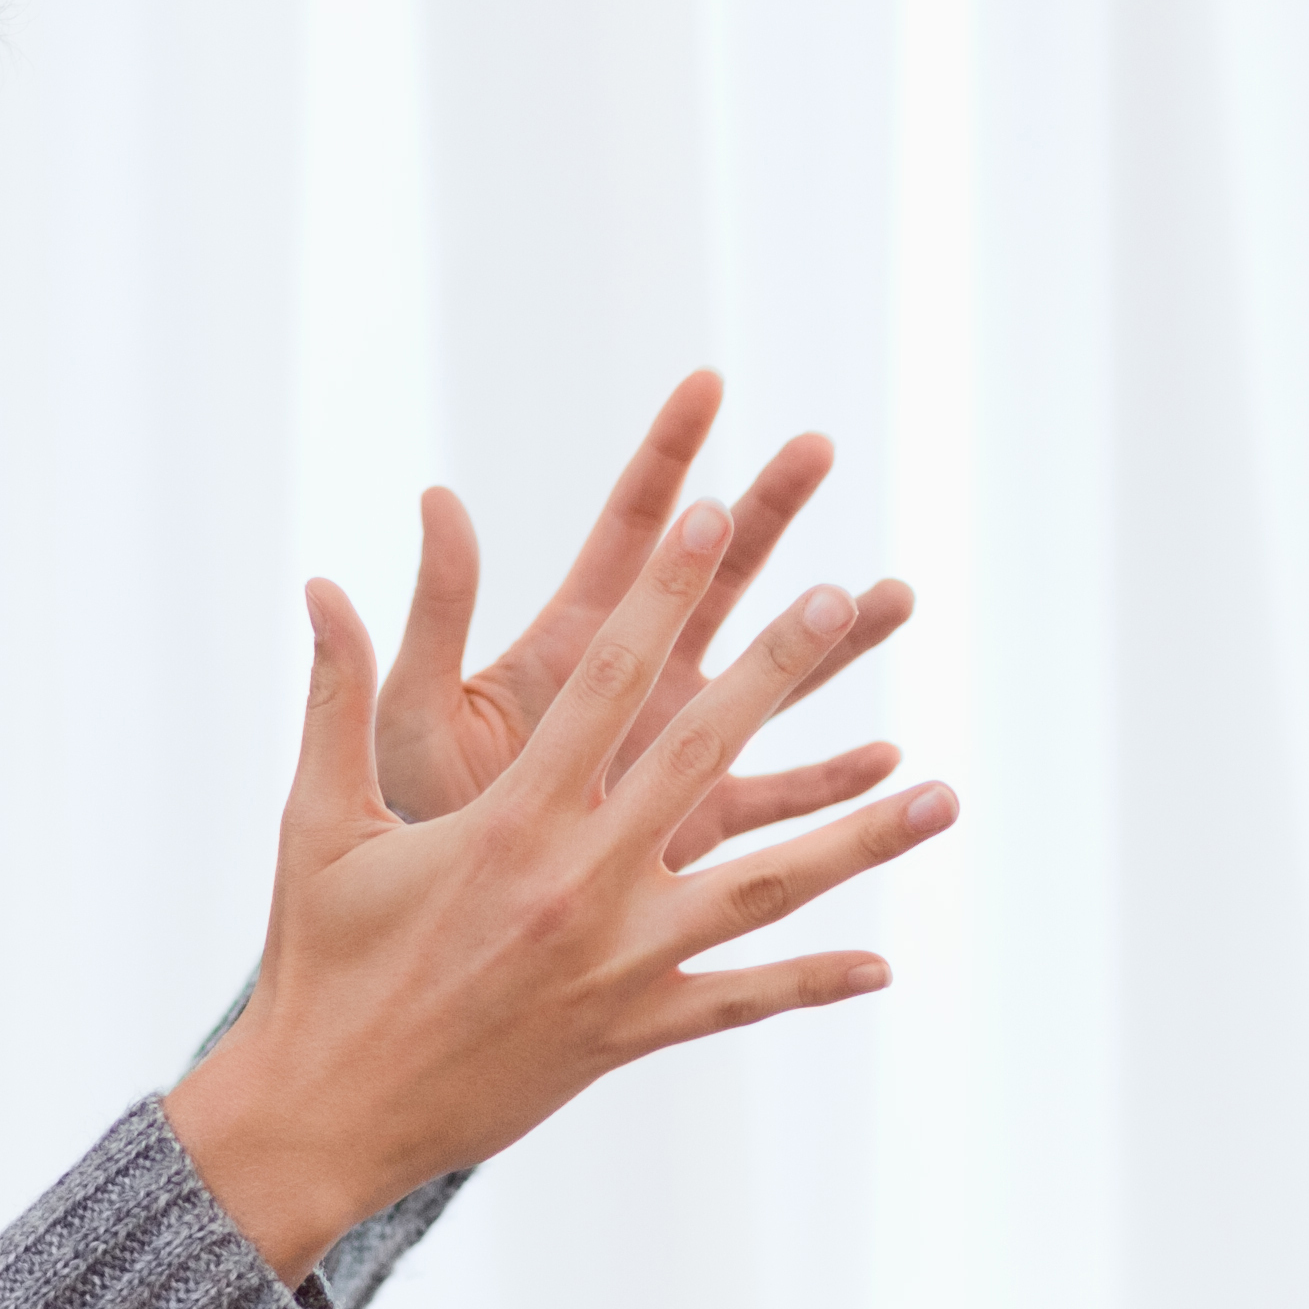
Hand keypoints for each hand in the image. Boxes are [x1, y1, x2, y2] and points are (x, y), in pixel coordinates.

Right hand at [167, 500, 956, 1280]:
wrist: (328, 1111)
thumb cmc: (318, 961)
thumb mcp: (316, 822)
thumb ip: (335, 697)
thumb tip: (322, 586)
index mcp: (507, 820)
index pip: (604, 680)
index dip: (665, 592)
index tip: (713, 513)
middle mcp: (577, 881)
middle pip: (702, 753)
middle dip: (778, 668)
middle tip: (842, 593)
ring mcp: (617, 961)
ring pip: (763, 885)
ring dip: (856, 836)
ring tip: (940, 789)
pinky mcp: (631, 1032)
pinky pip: (739, 1000)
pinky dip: (810, 982)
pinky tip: (884, 964)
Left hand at [376, 370, 914, 857]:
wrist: (434, 926)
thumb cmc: (412, 814)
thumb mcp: (417, 710)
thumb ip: (438, 612)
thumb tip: (436, 495)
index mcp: (572, 642)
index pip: (632, 527)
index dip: (669, 456)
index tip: (708, 382)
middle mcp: (638, 681)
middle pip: (719, 576)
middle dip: (771, 510)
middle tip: (818, 447)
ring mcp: (677, 752)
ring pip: (775, 678)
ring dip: (835, 639)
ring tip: (896, 596)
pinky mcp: (699, 828)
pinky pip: (780, 800)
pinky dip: (834, 784)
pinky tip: (886, 765)